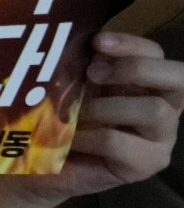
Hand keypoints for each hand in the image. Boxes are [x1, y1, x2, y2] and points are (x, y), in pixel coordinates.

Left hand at [0, 34, 182, 207]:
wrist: (38, 166)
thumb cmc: (58, 119)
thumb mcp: (74, 84)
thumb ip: (88, 64)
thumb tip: (87, 41)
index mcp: (149, 83)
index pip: (157, 54)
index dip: (132, 43)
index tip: (96, 41)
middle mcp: (165, 109)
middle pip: (180, 79)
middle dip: (137, 68)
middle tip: (94, 73)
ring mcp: (160, 140)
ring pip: (155, 111)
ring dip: (107, 106)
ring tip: (76, 113)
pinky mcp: (145, 166)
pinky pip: (119, 142)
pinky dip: (87, 136)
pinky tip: (68, 138)